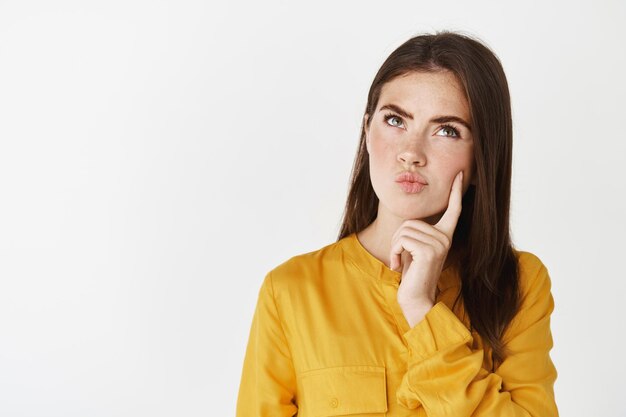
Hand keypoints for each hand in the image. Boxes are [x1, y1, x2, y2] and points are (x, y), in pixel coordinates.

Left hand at [391, 171, 463, 314]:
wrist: (415, 298)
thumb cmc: (413, 274)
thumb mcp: (416, 249)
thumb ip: (417, 234)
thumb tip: (412, 223)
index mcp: (445, 235)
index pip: (453, 210)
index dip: (455, 192)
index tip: (459, 174)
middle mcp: (445, 238)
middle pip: (411, 221)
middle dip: (398, 238)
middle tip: (402, 256)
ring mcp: (439, 244)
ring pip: (404, 230)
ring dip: (396, 246)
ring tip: (402, 261)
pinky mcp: (429, 251)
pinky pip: (402, 240)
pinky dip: (395, 252)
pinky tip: (399, 266)